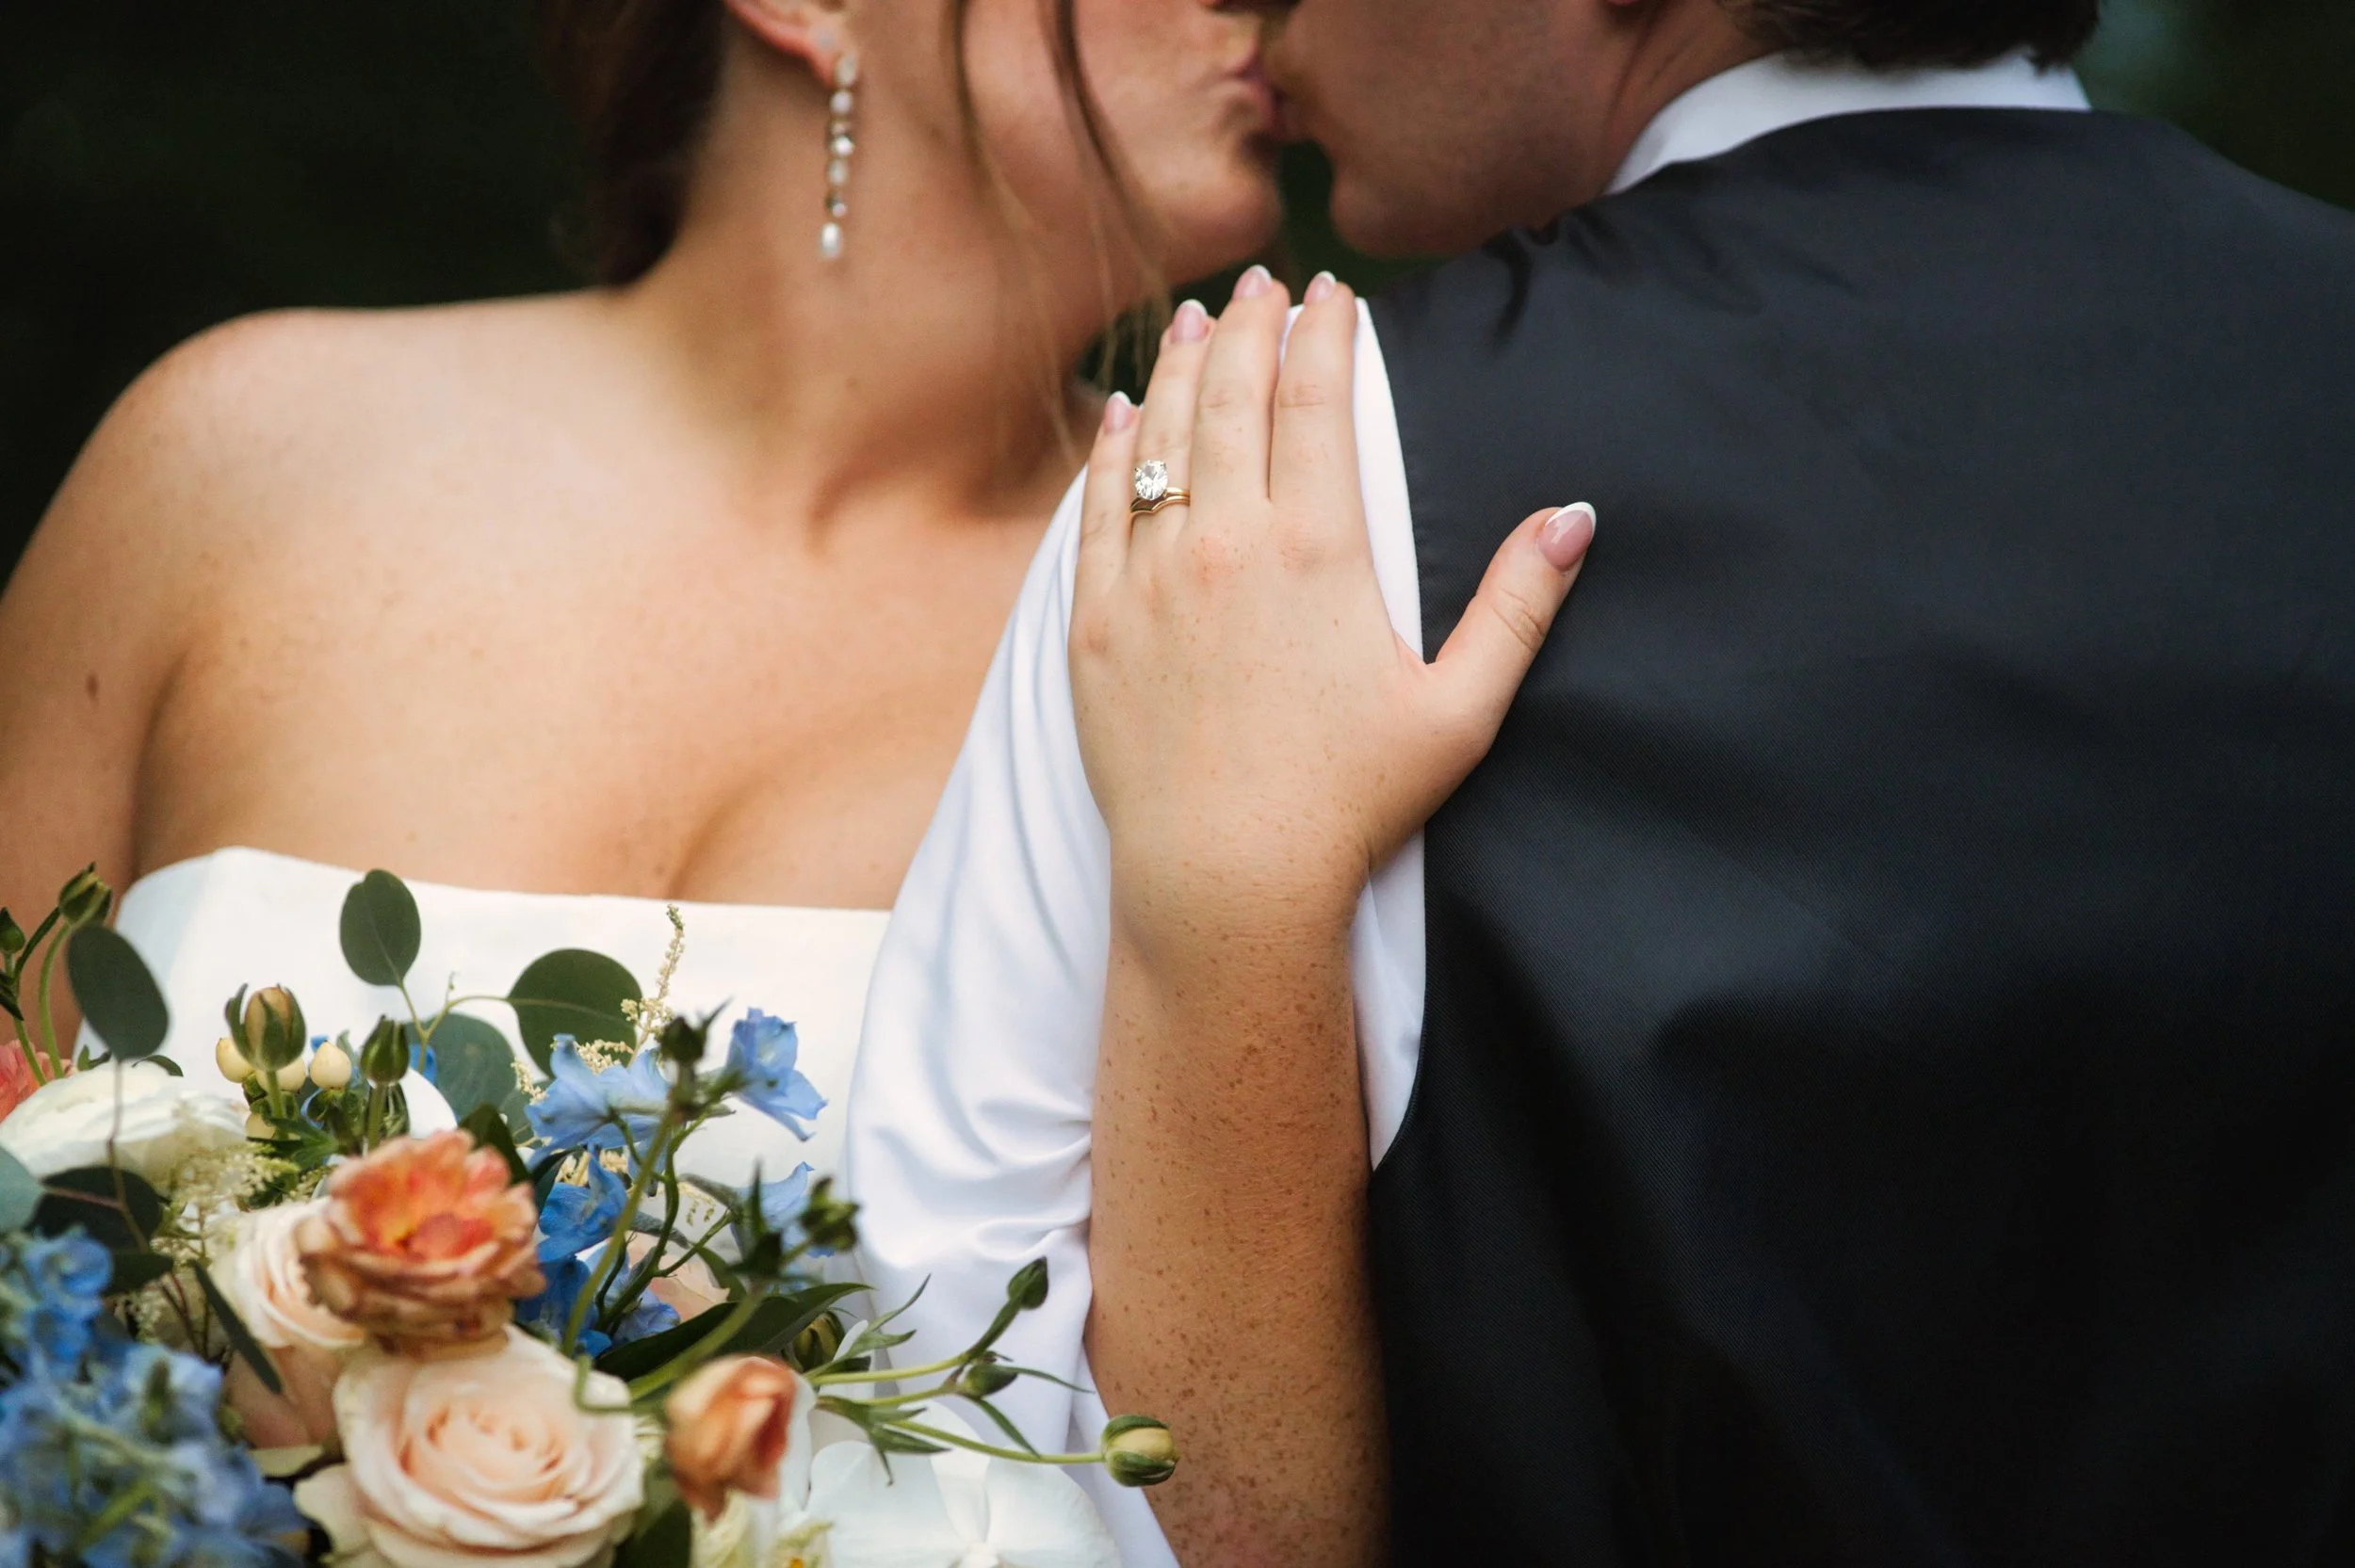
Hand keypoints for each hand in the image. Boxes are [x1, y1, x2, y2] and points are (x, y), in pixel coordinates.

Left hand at [1071, 266, 1595, 947]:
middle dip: (1251, 325)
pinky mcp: (1095, 624)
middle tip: (1262, 283)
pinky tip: (1127, 414)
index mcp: (1317, 549)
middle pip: (1234, 397)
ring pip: (1161, 439)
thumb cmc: (1349, 803)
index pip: (1317, 400)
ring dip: (1183, 367)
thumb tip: (1572, 516)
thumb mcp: (1459, 710)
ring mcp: (1149, 580)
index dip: (1326, 331)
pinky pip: (1097, 509)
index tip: (1333, 291)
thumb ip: (1517, 606)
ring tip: (1198, 319)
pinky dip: (1114, 450)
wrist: (1225, 879)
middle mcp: (1224, 544)